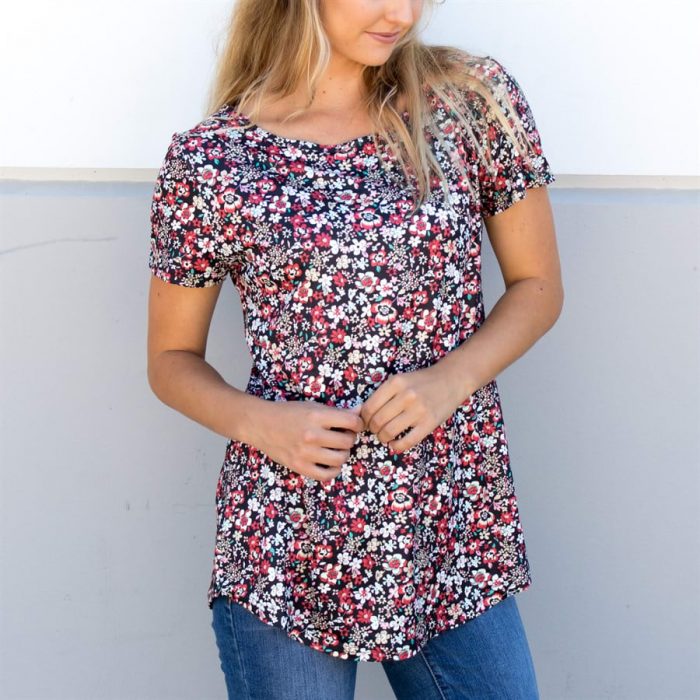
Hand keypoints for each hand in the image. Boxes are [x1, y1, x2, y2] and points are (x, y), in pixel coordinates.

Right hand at [249, 399, 364, 482]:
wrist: (262, 424)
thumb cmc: (289, 413)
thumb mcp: (313, 406)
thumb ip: (337, 412)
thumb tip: (360, 411)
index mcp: (316, 416)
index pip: (351, 422)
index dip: (358, 423)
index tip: (354, 425)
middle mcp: (312, 435)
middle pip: (347, 441)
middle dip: (349, 438)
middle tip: (342, 436)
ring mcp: (305, 453)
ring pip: (340, 458)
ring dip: (343, 453)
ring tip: (336, 448)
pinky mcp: (299, 466)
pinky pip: (326, 475)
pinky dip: (333, 470)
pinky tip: (331, 462)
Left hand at [359, 364, 466, 453]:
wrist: (451, 380)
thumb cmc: (421, 381)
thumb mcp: (400, 380)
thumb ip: (382, 394)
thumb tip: (358, 413)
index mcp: (395, 382)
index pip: (369, 407)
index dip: (364, 418)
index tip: (367, 421)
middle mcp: (406, 395)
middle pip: (377, 421)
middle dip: (372, 429)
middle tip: (376, 429)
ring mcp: (419, 410)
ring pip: (389, 432)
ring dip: (382, 438)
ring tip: (385, 436)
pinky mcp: (429, 423)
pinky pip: (407, 441)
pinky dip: (397, 446)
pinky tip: (395, 443)